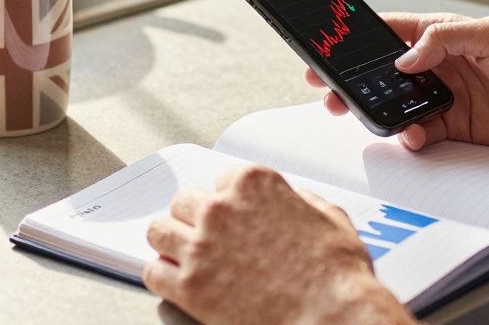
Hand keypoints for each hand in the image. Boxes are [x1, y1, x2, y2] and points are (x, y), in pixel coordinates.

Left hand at [144, 165, 412, 324]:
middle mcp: (221, 209)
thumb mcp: (329, 217)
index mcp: (254, 184)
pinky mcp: (188, 286)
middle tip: (207, 234)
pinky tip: (176, 280)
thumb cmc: (335, 274)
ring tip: (182, 253)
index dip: (230, 200)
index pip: (223, 178)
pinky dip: (162, 276)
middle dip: (195, 217)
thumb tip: (290, 200)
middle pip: (184, 200)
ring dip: (171, 241)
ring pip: (158, 230)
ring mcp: (200, 247)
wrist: (331, 317)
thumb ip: (300, 199)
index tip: (234, 213)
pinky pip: (153, 272)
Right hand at [305, 13, 488, 150]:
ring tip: (372, 119)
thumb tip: (406, 58)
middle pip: (384, 74)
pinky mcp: (458, 128)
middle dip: (355, 84)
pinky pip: (422, 134)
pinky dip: (411, 138)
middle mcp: (440, 65)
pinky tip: (414, 138)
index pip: (390, 33)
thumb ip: (446, 39)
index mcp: (444, 35)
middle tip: (330, 95)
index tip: (328, 52)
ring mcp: (448, 98)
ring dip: (381, 115)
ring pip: (398, 107)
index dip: (356, 42)